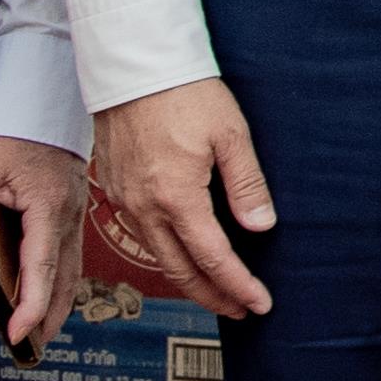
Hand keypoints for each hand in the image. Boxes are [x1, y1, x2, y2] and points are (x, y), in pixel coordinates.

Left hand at [0, 138, 83, 350]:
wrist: (41, 100)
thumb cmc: (13, 129)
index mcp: (49, 204)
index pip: (40, 267)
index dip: (31, 306)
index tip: (15, 336)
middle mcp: (68, 214)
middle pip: (65, 277)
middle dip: (50, 316)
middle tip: (30, 349)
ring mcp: (73, 213)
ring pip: (71, 269)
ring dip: (58, 303)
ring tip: (40, 332)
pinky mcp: (68, 211)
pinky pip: (67, 254)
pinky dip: (59, 281)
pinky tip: (50, 293)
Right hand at [91, 80, 273, 318]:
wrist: (135, 69)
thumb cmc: (188, 95)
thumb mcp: (232, 136)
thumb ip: (247, 185)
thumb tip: (262, 228)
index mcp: (176, 198)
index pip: (213, 258)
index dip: (239, 285)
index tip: (261, 304)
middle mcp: (145, 207)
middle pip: (181, 269)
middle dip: (213, 296)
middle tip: (241, 311)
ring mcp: (126, 201)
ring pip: (159, 257)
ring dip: (190, 279)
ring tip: (219, 292)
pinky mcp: (118, 189)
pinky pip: (143, 236)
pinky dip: (168, 255)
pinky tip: (186, 256)